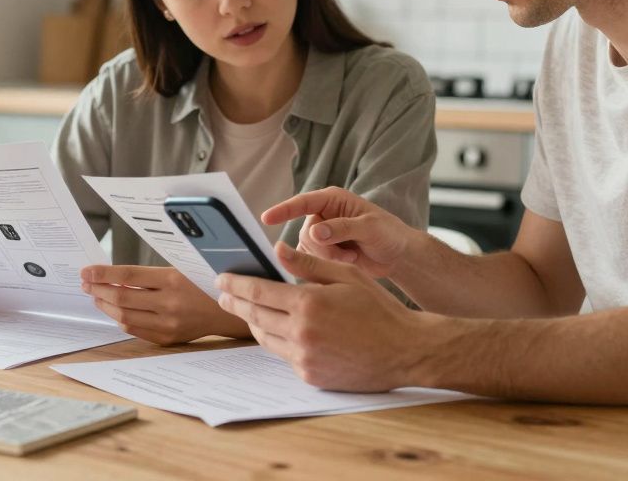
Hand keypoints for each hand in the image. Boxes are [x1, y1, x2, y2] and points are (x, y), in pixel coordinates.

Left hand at [80, 265, 250, 345]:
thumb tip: (113, 275)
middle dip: (98, 289)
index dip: (103, 273)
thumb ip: (150, 275)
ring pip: (125, 315)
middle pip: (122, 297)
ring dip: (105, 305)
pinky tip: (115, 310)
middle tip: (86, 283)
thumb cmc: (203, 283)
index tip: (86, 271)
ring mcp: (169, 323)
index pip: (128, 275)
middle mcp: (170, 303)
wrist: (230, 312)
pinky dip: (121, 319)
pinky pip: (135, 329)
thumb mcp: (181, 269)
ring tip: (97, 296)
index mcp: (173, 279)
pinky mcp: (168, 338)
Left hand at [216, 241, 431, 391]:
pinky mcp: (310, 376)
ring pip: (265, 338)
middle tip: (223, 294)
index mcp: (309, 304)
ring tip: (247, 310)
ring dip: (253, 323)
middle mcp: (301, 333)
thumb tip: (277, 251)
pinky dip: (278, 341)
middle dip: (235, 303)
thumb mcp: (347, 276)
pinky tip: (279, 330)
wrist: (405, 351)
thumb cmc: (379, 309)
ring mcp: (305, 358)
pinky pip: (284, 355)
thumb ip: (308, 265)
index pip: (258, 292)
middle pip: (254, 316)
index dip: (236, 284)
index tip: (222, 278)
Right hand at [263, 186, 427, 278]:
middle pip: (304, 232)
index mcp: (333, 200)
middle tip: (349, 254)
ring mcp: (322, 235)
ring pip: (306, 250)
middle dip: (324, 248)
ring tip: (352, 257)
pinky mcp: (323, 253)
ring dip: (328, 258)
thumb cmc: (388, 233)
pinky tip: (347, 263)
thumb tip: (314, 232)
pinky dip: (327, 266)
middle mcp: (323, 215)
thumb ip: (341, 228)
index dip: (284, 210)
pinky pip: (311, 261)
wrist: (398, 255)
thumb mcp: (369, 227)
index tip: (266, 218)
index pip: (303, 202)